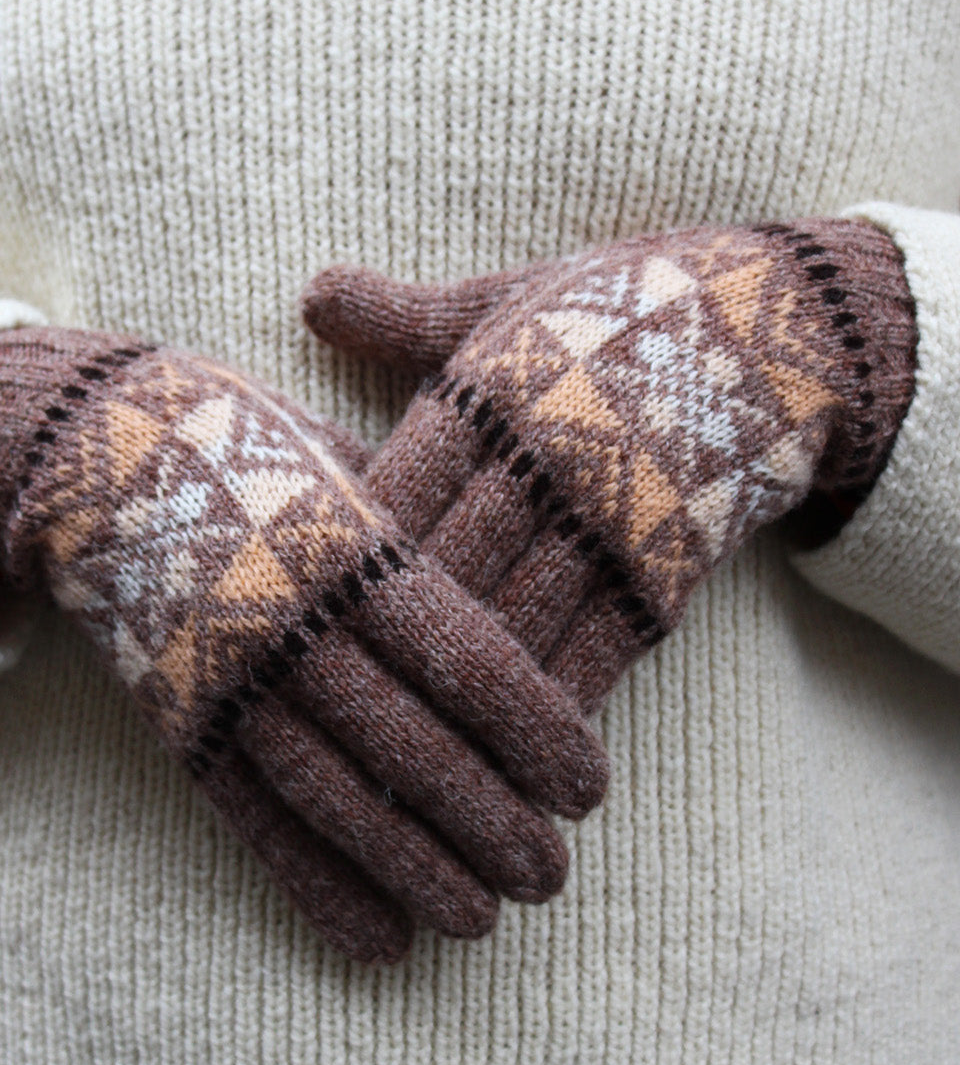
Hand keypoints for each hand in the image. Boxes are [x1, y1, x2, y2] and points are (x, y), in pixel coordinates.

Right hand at [0, 329, 609, 961]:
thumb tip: (515, 612)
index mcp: (354, 549)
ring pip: (339, 799)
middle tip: (550, 877)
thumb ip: (420, 545)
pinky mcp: (179, 722)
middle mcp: (297, 624)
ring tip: (481, 922)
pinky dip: (316, 886)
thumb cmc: (250, 445)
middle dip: (492, 822)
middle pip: (416, 746)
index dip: (537, 733)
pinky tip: (378, 941)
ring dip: (417, 870)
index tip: (590, 788)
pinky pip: (255, 820)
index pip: (469, 658)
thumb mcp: (349, 467)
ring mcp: (231, 679)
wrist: (93, 449)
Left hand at [302, 218, 915, 713]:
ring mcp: (611, 519)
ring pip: (508, 628)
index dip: (336, 561)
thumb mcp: (514, 296)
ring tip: (388, 770)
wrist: (785, 326)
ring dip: (451, 706)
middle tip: (312, 715)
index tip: (278, 617)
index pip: (392, 491)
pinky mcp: (669, 567)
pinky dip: (545, 711)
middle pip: (439, 573)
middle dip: (375, 649)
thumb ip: (409, 314)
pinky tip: (501, 759)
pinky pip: (594, 654)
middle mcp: (545, 458)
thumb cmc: (624, 306)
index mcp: (491, 389)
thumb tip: (309, 294)